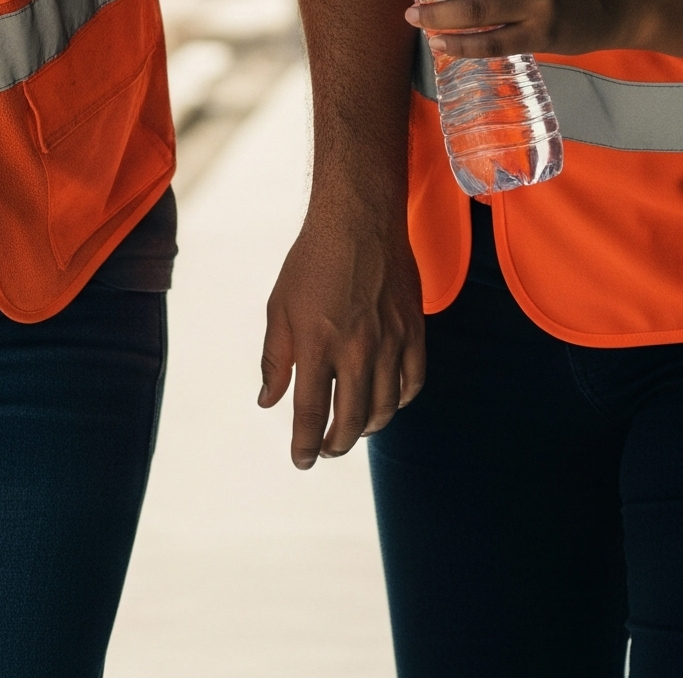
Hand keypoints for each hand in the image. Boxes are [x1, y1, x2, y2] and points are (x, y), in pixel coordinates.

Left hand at [258, 196, 424, 468]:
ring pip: (384, 409)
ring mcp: (390, 342)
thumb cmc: (312, 262)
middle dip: (335, 444)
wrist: (358, 221)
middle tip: (325, 448)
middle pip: (350, 421)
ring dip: (366, 428)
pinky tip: (385, 402)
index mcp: (316, 344)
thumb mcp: (279, 308)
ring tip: (352, 428)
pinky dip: (399, 401)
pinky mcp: (414, 331)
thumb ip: (274, 360)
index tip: (300, 460)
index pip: (309, 413)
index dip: (303, 445)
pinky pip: (412, 383)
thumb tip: (268, 402)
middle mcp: (356, 349)